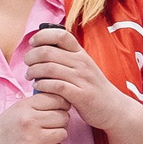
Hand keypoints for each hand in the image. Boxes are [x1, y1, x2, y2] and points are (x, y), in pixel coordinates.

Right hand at [0, 88, 68, 143]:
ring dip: (57, 138)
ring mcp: (31, 139)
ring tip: (42, 140)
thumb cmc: (1, 132)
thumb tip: (65, 101)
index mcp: (23, 106)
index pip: (58, 99)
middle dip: (60, 123)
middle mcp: (28, 120)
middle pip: (63, 117)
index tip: (54, 112)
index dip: (61, 106)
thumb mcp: (15, 111)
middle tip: (47, 128)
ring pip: (63, 133)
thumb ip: (37, 105)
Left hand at [22, 25, 142, 143]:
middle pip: (48, 51)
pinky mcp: (81, 95)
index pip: (61, 35)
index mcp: (81, 54)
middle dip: (31, 56)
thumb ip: (66, 58)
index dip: (42, 36)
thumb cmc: (93, 88)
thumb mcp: (83, 68)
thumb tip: (41, 49)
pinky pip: (56, 86)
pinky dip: (43, 85)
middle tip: (28, 64)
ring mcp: (82, 79)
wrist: (115, 109)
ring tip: (30, 76)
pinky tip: (39, 87)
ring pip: (49, 68)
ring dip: (34, 71)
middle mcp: (82, 63)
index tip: (34, 44)